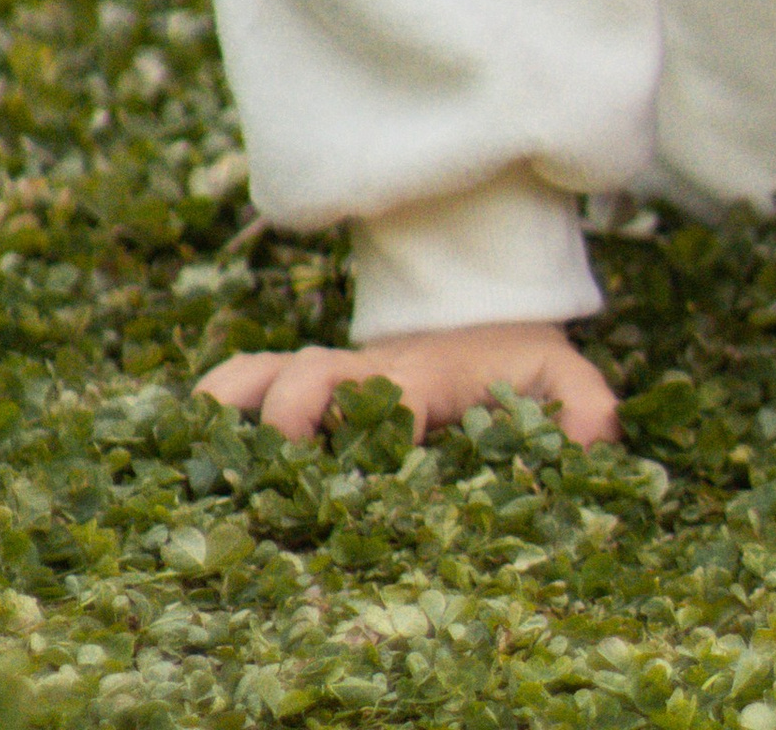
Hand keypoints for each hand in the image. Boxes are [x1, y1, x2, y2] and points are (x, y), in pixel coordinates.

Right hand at [198, 318, 619, 448]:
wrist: (476, 318)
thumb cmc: (514, 364)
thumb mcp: (558, 377)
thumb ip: (583, 402)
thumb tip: (597, 436)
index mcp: (429, 375)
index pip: (399, 395)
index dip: (380, 419)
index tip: (366, 455)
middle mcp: (368, 371)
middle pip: (315, 379)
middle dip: (292, 410)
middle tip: (273, 456)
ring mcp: (330, 372)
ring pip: (268, 372)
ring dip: (237, 403)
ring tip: (200, 439)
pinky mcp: (300, 380)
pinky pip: (247, 376)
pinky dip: (214, 398)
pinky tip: (178, 428)